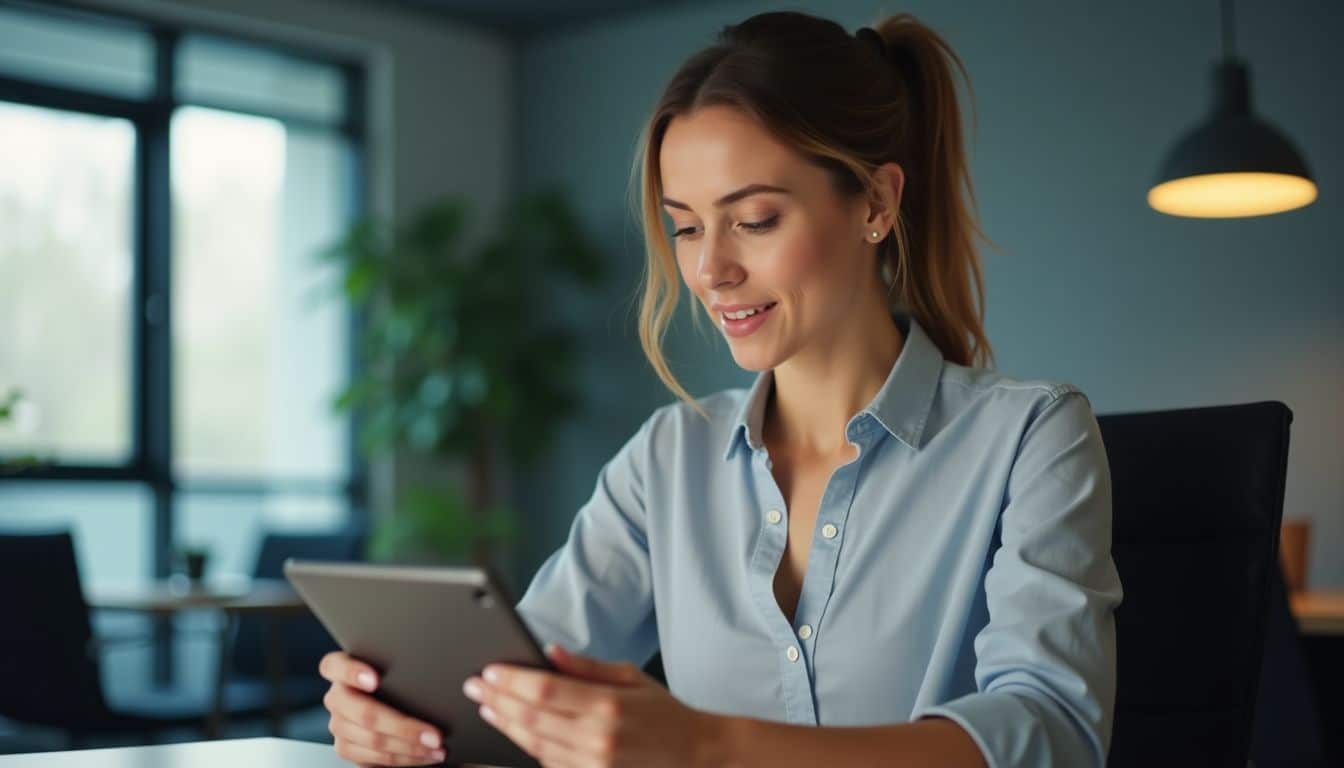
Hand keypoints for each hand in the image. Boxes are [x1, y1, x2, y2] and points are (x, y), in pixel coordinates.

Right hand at [318, 651, 447, 765]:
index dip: (353, 672)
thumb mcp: (392, 666)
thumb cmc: (393, 677)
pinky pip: (374, 758)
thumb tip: (434, 673)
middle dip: (404, 727)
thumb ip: (398, 667)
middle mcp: (335, 698)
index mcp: (339, 669)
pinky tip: (425, 755)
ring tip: (437, 748)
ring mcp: (338, 725)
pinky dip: (404, 759)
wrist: (381, 700)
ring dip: (410, 748)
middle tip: (435, 734)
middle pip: (364, 713)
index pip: (334, 666)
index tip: (375, 680)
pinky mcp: (345, 748)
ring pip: (373, 741)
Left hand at [462, 643, 719, 767]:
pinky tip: (514, 729)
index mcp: (608, 704)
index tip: (488, 671)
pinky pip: (549, 763)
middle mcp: (597, 737)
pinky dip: (528, 746)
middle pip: (531, 718)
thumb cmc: (664, 713)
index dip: (511, 681)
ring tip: (488, 707)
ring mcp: (593, 764)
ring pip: (534, 745)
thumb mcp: (631, 676)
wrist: (694, 755)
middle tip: (475, 687)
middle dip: (498, 700)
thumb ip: (587, 666)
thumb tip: (548, 651)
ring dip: (506, 724)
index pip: (546, 690)